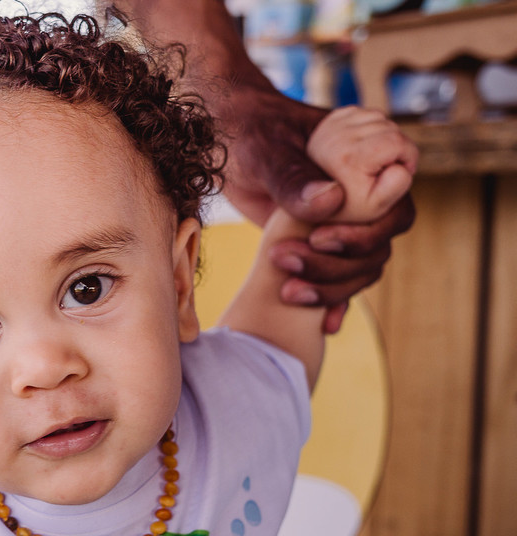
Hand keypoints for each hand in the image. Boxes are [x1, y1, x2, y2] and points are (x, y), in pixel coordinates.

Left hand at [215, 83, 416, 332]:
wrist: (219, 137)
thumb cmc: (245, 129)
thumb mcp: (266, 149)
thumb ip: (294, 175)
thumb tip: (331, 202)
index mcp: (370, 160)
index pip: (397, 203)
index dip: (371, 228)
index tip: (322, 238)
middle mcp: (366, 194)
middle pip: (380, 243)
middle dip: (341, 263)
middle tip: (288, 260)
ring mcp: (345, 221)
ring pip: (361, 267)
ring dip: (331, 285)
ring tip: (286, 288)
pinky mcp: (320, 243)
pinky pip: (340, 277)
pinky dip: (334, 302)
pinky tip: (324, 325)